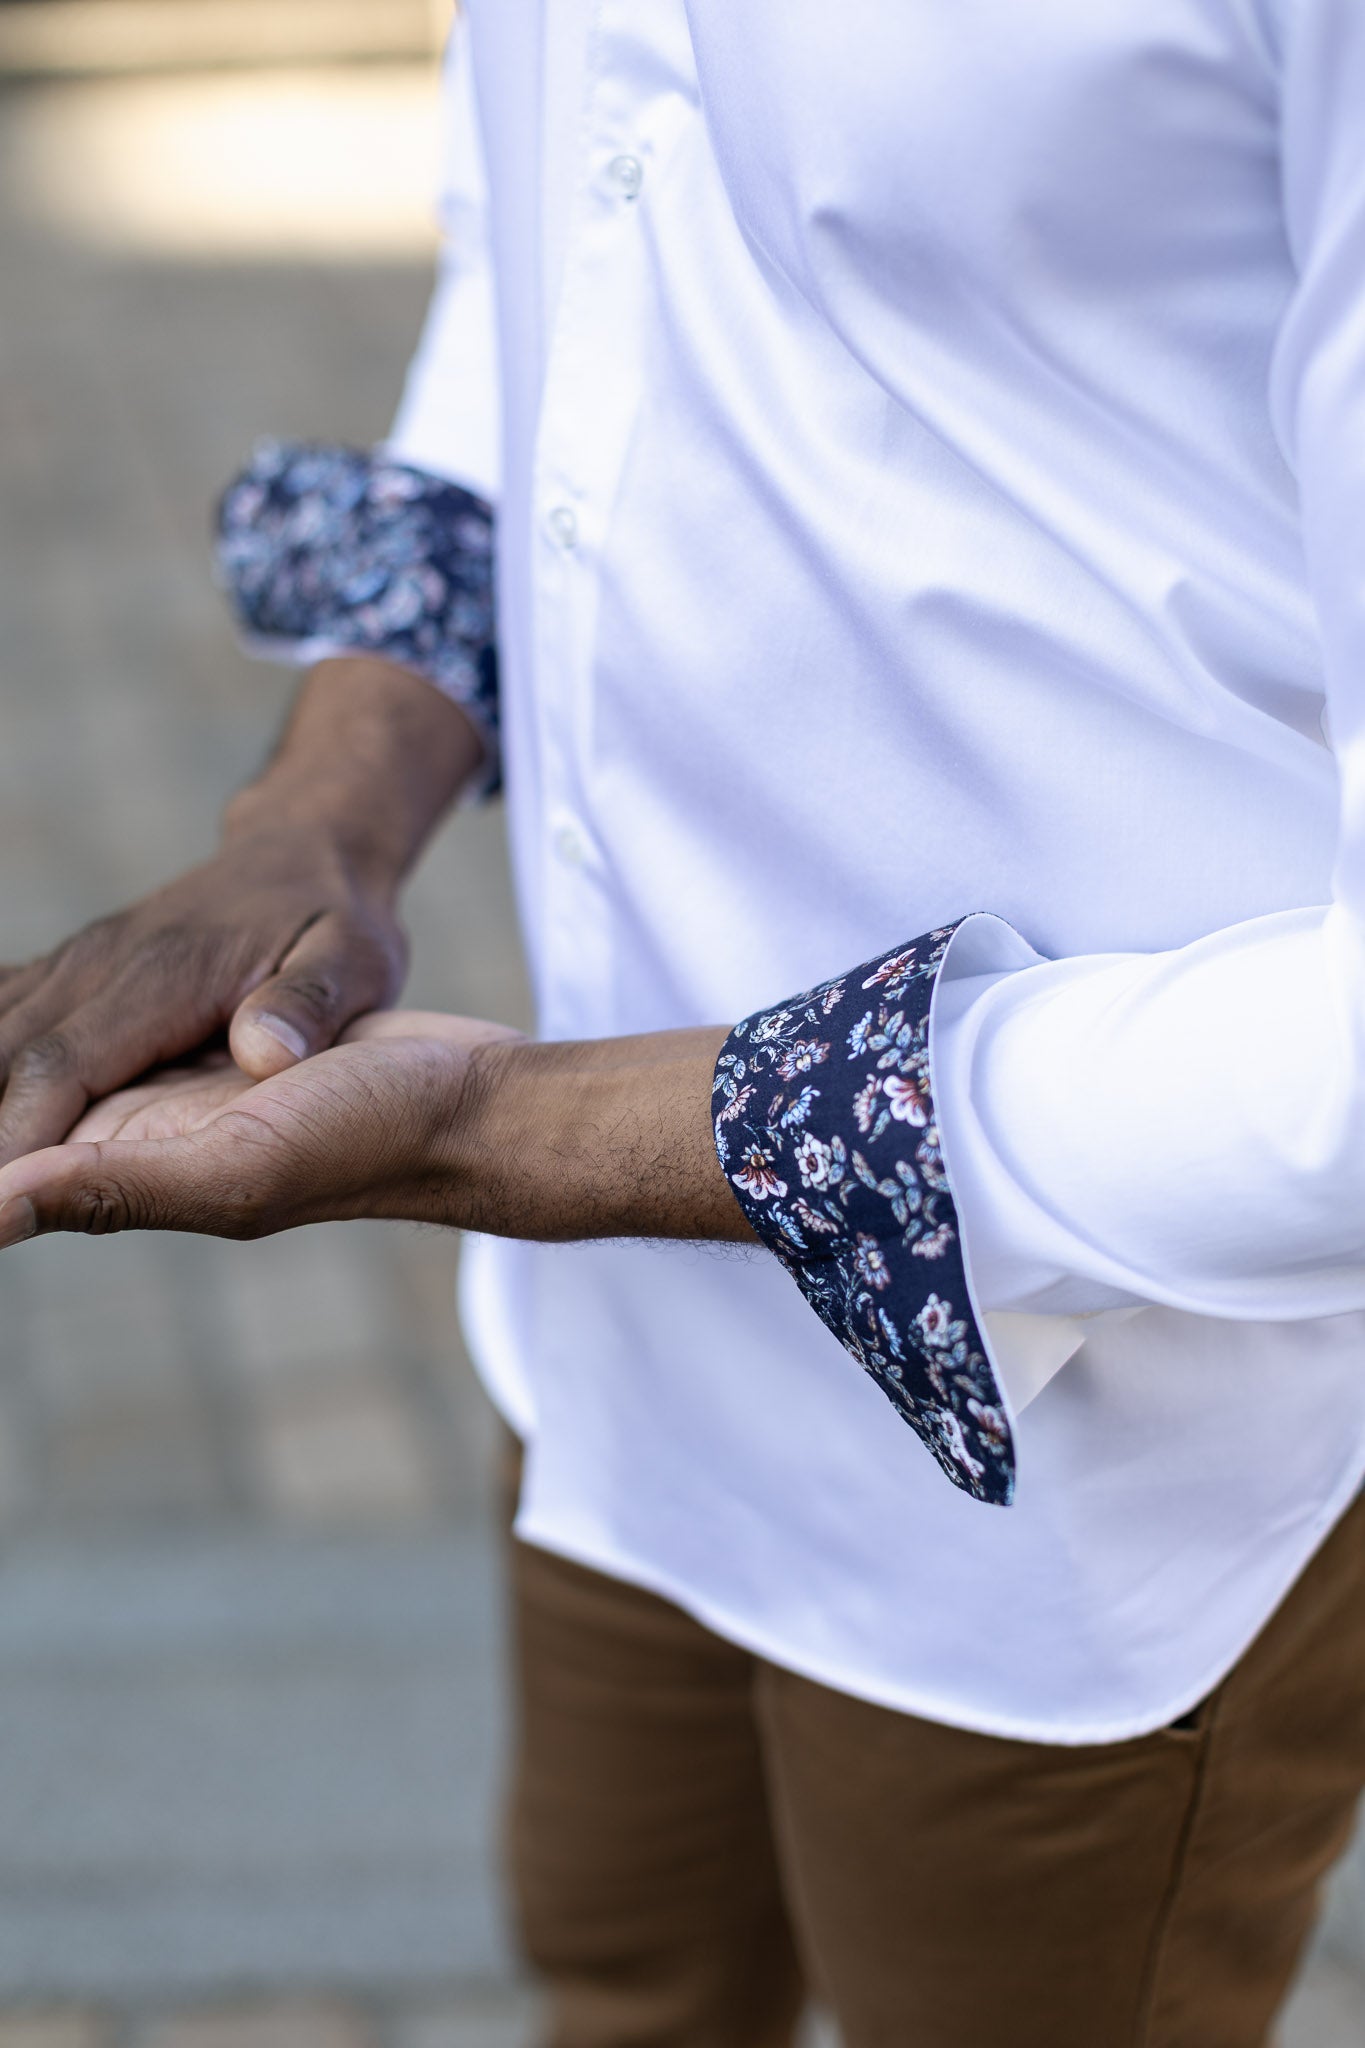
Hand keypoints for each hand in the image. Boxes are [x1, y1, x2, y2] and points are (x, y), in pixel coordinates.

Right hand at [0, 830, 407, 1171]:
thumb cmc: (332, 920)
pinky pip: (2, 1012)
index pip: (62, 1066)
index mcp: (162, 977)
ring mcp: (77, 964)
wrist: (300, 854)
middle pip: (4, 1055)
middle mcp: (99, 965)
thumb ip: (311, 1005)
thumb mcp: (352, 959)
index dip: (20, 1135)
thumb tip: (266, 1057)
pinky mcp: (71, 972)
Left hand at [0, 1017, 754, 1251]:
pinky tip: (30, 1056)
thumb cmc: (379, 1131)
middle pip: (9, 1150)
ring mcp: (163, 1115)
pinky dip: (36, 1073)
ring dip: (8, 1110)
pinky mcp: (199, 1077)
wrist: (472, 1109)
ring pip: (37, 1108)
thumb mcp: (248, 1158)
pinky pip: (94, 1068)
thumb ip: (123, 1183)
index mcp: (121, 1173)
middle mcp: (126, 1152)